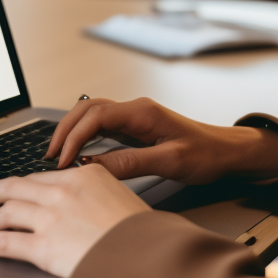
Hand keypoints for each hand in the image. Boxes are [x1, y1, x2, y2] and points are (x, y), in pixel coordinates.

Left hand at [0, 164, 148, 277]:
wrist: (148, 259)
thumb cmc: (143, 236)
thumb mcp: (124, 200)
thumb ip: (99, 197)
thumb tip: (88, 207)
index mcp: (86, 175)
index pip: (44, 177)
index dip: (25, 184)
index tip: (17, 187)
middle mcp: (64, 190)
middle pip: (19, 186)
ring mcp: (51, 216)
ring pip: (7, 212)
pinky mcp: (43, 245)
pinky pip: (4, 242)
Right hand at [47, 96, 277, 183]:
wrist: (228, 151)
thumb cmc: (206, 154)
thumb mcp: (170, 163)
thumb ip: (130, 163)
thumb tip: (93, 167)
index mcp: (142, 112)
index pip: (95, 116)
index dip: (74, 136)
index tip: (62, 160)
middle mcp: (134, 110)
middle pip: (86, 110)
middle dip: (64, 131)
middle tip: (49, 157)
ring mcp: (133, 118)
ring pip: (91, 116)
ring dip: (72, 132)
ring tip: (57, 156)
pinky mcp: (134, 128)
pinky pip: (101, 127)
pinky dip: (84, 138)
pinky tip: (77, 155)